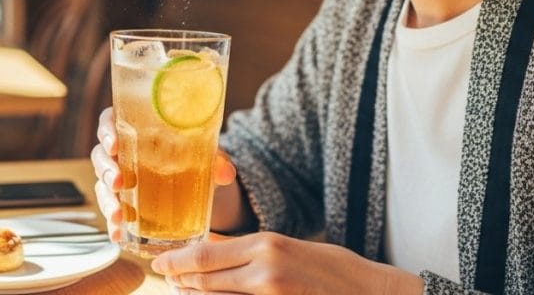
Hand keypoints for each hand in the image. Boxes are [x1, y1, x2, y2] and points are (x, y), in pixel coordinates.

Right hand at [90, 107, 237, 242]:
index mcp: (136, 128)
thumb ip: (216, 160)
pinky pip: (111, 208)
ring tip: (118, 215)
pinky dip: (112, 223)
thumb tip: (225, 172)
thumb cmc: (194, 156)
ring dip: (106, 199)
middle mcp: (123, 151)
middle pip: (102, 154)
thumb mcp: (206, 154)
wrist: (200, 183)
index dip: (106, 130)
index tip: (114, 144)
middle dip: (106, 169)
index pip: (111, 120)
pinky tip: (116, 234)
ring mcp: (120, 176)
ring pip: (102, 183)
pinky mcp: (124, 200)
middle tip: (119, 182)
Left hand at [151, 232, 423, 294]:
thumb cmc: (334, 268)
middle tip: (164, 276)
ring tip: (180, 288)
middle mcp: (264, 269)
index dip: (176, 260)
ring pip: (216, 294)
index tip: (160, 262)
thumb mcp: (289, 247)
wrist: (374, 294)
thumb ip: (248, 249)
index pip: (205, 254)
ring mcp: (270, 294)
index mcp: (266, 244)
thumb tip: (211, 244)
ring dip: (195, 292)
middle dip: (179, 278)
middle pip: (204, 276)